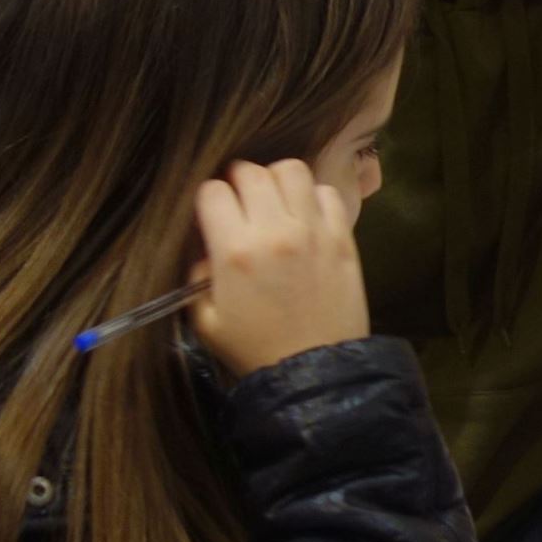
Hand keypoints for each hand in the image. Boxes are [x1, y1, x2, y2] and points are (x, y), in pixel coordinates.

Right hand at [188, 158, 367, 376]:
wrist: (315, 371)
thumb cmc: (255, 350)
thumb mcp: (206, 321)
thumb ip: (198, 275)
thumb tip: (208, 247)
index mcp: (235, 251)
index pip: (213, 191)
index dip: (208, 199)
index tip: (212, 214)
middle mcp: (274, 230)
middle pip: (251, 172)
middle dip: (239, 181)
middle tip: (241, 202)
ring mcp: (313, 230)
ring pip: (292, 169)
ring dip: (276, 179)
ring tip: (274, 200)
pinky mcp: (343, 236)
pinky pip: (327, 192)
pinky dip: (313, 196)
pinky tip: (305, 216)